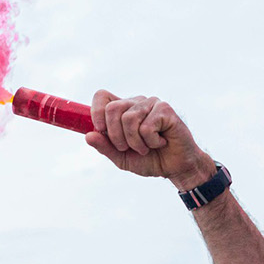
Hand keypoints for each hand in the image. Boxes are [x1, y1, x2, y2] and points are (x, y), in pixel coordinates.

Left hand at [85, 90, 214, 190]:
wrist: (175, 167)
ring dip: (135, 142)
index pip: (102, 96)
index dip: (96, 111)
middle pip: (112, 109)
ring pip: (128, 118)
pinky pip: (146, 126)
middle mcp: (135, 102)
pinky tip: (161, 142)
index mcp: (123, 110)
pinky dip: (151, 142)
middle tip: (128, 148)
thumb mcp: (121, 158)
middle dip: (116, 136)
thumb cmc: (149, 159)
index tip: (100, 129)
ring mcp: (151, 104)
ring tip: (146, 147)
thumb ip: (105, 147)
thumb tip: (88, 136)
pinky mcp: (165, 109)